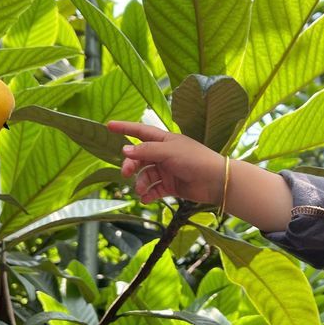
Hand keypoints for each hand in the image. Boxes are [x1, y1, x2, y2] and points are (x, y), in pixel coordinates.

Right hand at [107, 121, 225, 204]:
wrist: (215, 181)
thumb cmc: (194, 159)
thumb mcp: (168, 151)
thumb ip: (146, 151)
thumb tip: (124, 150)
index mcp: (164, 140)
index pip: (140, 131)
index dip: (125, 128)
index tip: (108, 126)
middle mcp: (164, 154)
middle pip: (140, 157)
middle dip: (131, 165)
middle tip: (126, 173)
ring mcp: (167, 170)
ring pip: (145, 175)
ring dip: (140, 183)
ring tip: (141, 190)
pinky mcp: (171, 185)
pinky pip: (154, 189)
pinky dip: (148, 194)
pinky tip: (146, 198)